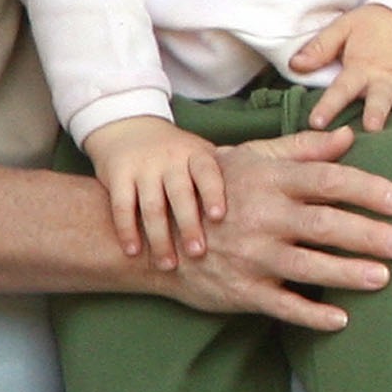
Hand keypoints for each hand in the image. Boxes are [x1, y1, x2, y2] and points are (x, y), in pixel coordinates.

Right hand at [80, 114, 226, 266]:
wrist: (129, 127)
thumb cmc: (178, 153)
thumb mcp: (203, 153)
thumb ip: (229, 173)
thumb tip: (273, 194)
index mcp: (197, 154)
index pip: (207, 173)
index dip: (213, 193)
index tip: (219, 216)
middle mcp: (171, 159)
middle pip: (180, 193)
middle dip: (189, 224)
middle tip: (197, 253)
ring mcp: (144, 167)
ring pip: (152, 205)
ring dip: (159, 237)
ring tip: (168, 264)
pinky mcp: (118, 175)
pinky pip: (122, 205)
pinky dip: (127, 230)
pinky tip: (133, 251)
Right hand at [165, 128, 391, 331]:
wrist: (158, 236)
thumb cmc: (216, 191)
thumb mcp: (252, 160)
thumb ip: (302, 150)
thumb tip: (347, 136)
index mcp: (270, 181)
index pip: (328, 181)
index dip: (368, 190)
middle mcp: (264, 217)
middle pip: (326, 225)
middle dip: (370, 235)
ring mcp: (252, 256)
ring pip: (308, 266)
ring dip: (348, 273)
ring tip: (384, 278)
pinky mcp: (241, 290)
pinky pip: (282, 305)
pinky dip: (311, 314)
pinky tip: (341, 319)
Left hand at [290, 3, 391, 136]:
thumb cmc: (376, 24)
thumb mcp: (346, 26)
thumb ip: (321, 47)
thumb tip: (295, 64)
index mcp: (363, 67)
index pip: (342, 88)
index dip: (329, 104)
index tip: (316, 122)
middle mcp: (388, 80)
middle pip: (382, 98)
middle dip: (378, 113)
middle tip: (374, 129)